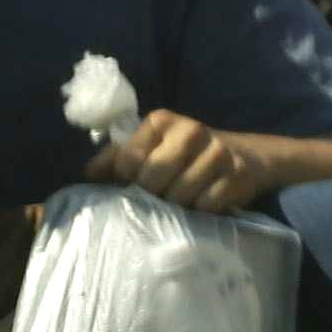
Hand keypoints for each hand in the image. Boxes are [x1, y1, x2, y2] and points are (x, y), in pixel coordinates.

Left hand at [91, 110, 266, 214]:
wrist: (244, 155)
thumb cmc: (183, 154)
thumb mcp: (150, 147)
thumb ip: (117, 158)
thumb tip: (88, 174)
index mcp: (162, 120)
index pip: (129, 159)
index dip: (128, 178)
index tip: (135, 182)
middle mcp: (191, 129)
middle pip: (153, 178)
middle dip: (152, 194)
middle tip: (159, 195)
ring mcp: (217, 152)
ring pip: (179, 195)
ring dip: (177, 205)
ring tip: (180, 199)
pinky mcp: (237, 174)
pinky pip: (206, 205)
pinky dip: (201, 210)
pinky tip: (203, 201)